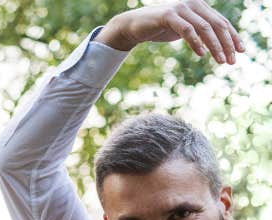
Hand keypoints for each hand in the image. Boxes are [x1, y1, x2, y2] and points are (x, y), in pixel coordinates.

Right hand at [98, 0, 241, 63]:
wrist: (133, 26)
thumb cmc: (159, 28)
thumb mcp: (184, 29)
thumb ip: (199, 30)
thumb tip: (216, 43)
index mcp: (200, 6)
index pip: (222, 22)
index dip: (233, 36)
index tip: (240, 51)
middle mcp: (194, 4)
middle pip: (217, 24)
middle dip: (227, 43)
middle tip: (231, 60)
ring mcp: (181, 8)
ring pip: (205, 28)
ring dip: (214, 46)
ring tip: (220, 60)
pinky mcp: (169, 15)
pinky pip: (187, 30)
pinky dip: (196, 42)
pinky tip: (201, 54)